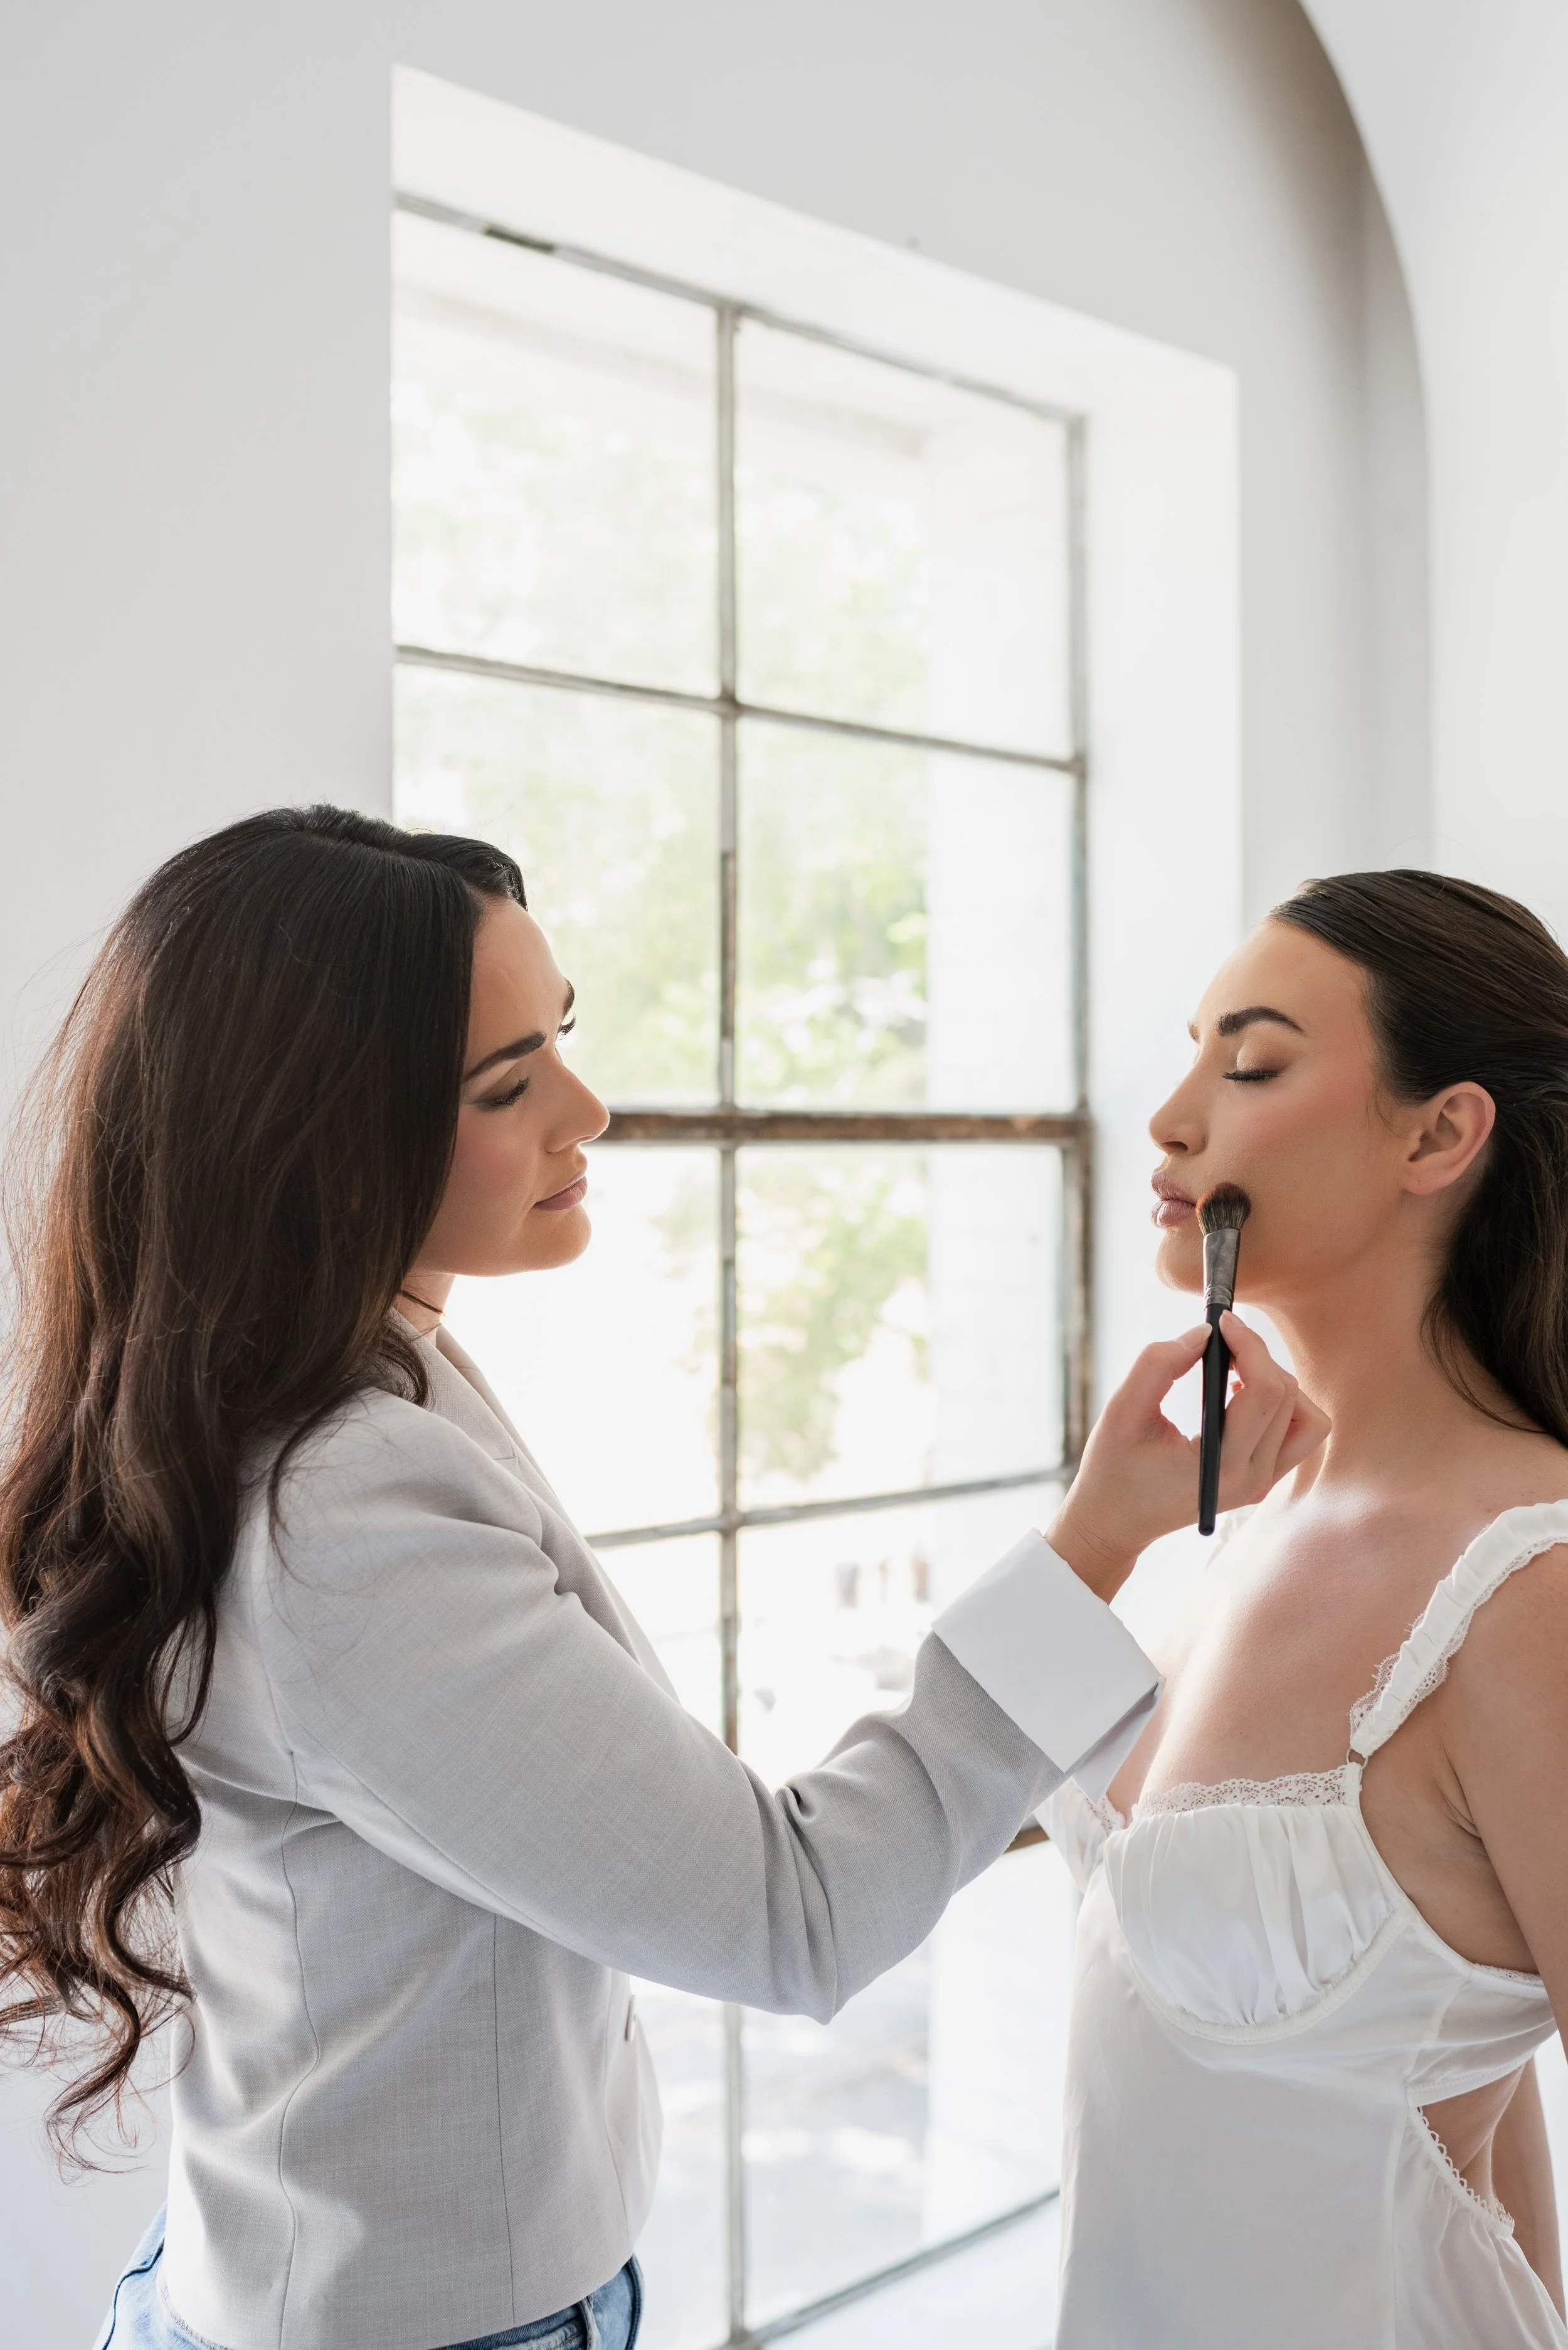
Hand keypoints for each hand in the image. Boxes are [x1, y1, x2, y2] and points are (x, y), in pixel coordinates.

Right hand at [1046, 1313, 1329, 1600]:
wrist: (1114, 1523)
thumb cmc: (1112, 1469)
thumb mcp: (1122, 1411)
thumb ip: (1158, 1365)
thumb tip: (1204, 1333)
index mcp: (1221, 1465)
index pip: (1265, 1391)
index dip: (1249, 1345)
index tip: (1221, 1321)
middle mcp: (1253, 1478)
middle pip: (1288, 1396)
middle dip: (1257, 1355)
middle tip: (1220, 1341)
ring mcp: (1263, 1483)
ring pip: (1306, 1415)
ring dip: (1275, 1381)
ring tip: (1234, 1372)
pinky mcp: (1263, 1479)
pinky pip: (1299, 1432)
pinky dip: (1280, 1404)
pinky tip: (1240, 1395)